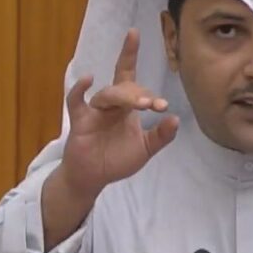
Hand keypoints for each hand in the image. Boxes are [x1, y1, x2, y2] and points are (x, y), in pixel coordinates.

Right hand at [60, 28, 179, 199]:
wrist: (94, 177)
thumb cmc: (117, 159)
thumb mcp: (145, 149)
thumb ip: (161, 136)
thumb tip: (176, 119)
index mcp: (126, 105)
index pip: (131, 75)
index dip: (143, 75)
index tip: (162, 102)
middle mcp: (111, 103)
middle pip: (123, 86)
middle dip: (138, 94)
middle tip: (151, 104)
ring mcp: (94, 110)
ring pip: (107, 94)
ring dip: (123, 97)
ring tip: (140, 105)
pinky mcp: (80, 120)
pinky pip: (76, 100)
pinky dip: (80, 88)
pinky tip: (88, 79)